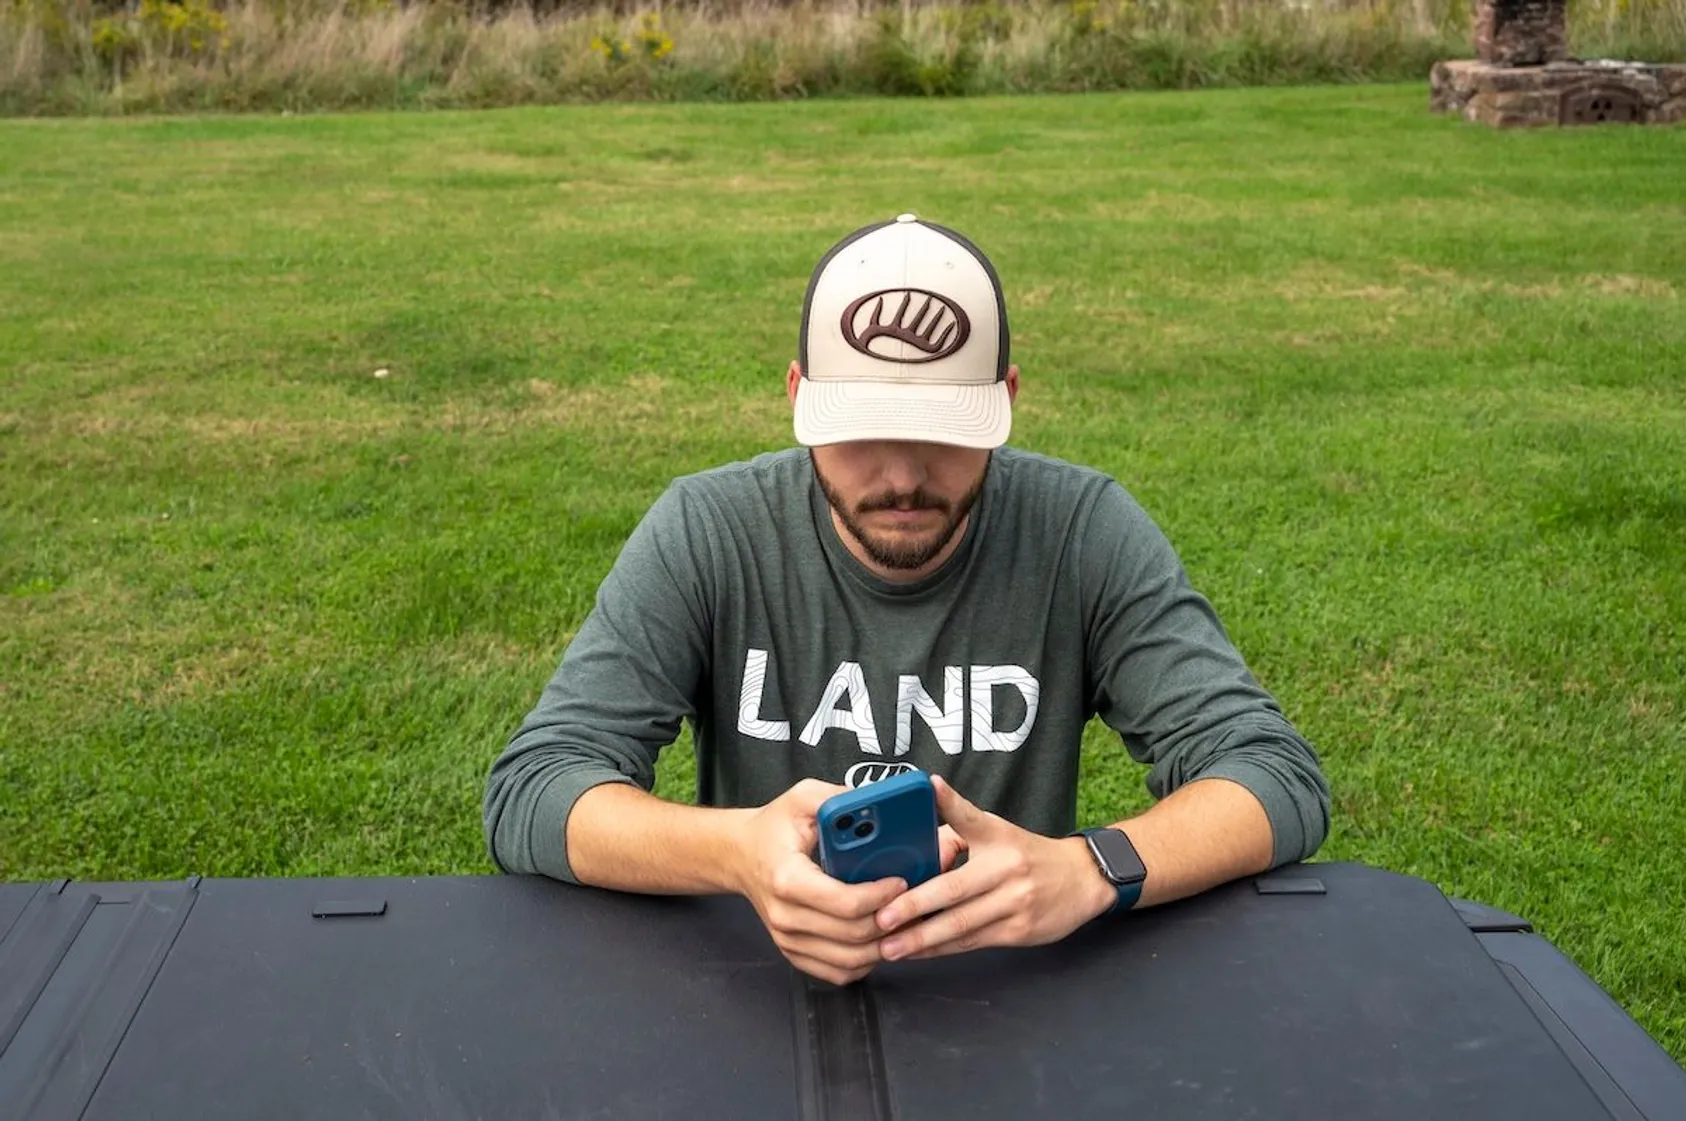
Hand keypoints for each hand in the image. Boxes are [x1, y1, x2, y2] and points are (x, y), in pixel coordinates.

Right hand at [731, 779, 909, 985]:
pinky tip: (878, 940)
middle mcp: (785, 916)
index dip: (882, 896)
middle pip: (854, 935)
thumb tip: (876, 803)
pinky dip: (866, 962)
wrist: (740, 857)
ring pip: (850, 960)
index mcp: (788, 879)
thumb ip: (837, 799)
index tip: (902, 881)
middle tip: (912, 904)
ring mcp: (788, 940)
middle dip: (892, 922)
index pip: (846, 903)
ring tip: (903, 923)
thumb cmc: (773, 828)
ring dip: (884, 946)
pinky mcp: (794, 953)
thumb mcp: (801, 799)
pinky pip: (839, 972)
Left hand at [873, 775, 1114, 960]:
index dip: (949, 801)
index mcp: (997, 836)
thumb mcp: (998, 832)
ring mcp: (1014, 902)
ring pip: (960, 924)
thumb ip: (958, 832)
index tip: (931, 787)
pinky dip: (942, 949)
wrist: (1082, 878)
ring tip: (890, 946)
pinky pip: (972, 942)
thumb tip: (920, 843)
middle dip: (913, 907)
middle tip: (882, 917)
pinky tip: (919, 952)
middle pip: (953, 890)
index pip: (969, 816)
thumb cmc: (1027, 855)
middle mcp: (1005, 868)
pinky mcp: (1019, 931)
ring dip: (921, 938)